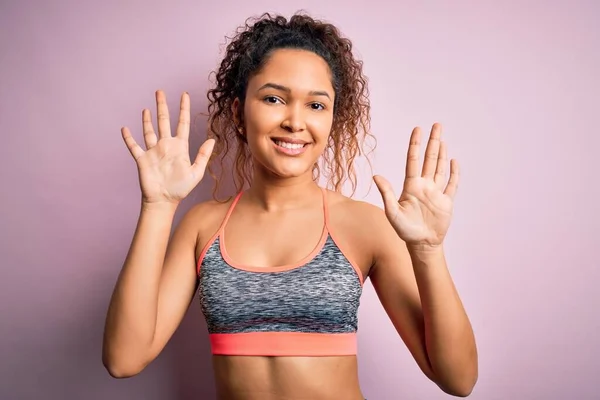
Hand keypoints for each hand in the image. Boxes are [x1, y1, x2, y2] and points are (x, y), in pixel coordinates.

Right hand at [121, 90, 214, 204]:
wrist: (164, 201)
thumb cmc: (181, 189)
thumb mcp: (196, 172)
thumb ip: (203, 156)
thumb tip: (212, 140)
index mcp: (180, 147)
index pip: (182, 123)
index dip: (183, 109)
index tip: (184, 95)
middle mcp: (166, 146)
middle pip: (164, 121)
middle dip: (162, 106)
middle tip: (160, 92)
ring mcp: (153, 151)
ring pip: (149, 130)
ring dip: (147, 119)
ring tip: (147, 108)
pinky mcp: (142, 159)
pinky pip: (133, 146)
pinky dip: (128, 138)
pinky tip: (125, 128)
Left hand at [373, 123, 458, 247]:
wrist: (422, 244)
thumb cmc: (405, 230)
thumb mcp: (392, 212)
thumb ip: (386, 193)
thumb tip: (376, 176)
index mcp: (411, 186)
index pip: (414, 160)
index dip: (415, 144)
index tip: (418, 129)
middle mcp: (424, 186)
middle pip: (429, 159)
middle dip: (433, 142)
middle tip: (436, 125)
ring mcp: (436, 193)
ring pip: (440, 168)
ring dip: (442, 154)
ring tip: (442, 139)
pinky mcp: (446, 202)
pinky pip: (451, 184)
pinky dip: (454, 173)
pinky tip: (454, 161)